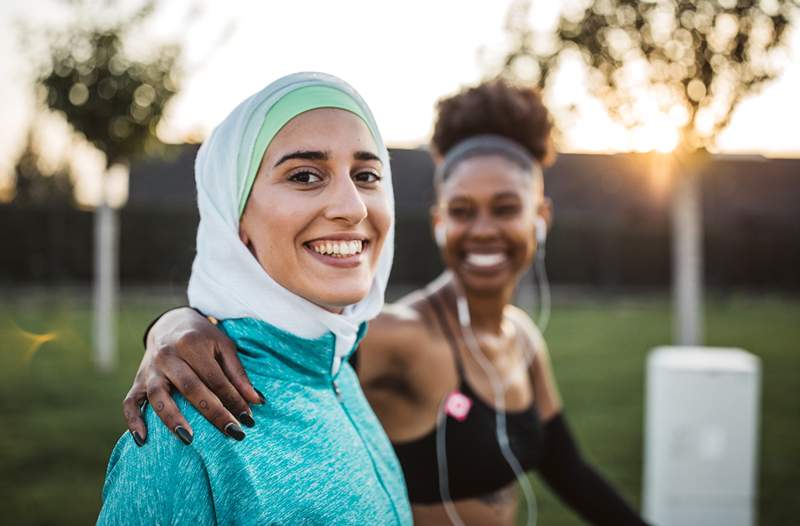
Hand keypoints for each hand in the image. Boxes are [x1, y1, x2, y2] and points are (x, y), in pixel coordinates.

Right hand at [122, 307, 263, 444]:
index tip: (248, 419)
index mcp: (191, 343)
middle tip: (232, 432)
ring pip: (158, 396)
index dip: (233, 399)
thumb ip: (238, 373)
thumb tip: (257, 401)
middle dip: (213, 412)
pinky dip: (134, 421)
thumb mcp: (224, 346)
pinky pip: (130, 402)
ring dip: (172, 419)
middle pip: (190, 388)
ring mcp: (150, 370)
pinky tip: (144, 440)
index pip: (215, 378)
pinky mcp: (137, 381)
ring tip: (189, 439)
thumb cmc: (203, 338)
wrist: (170, 323)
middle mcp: (167, 356)